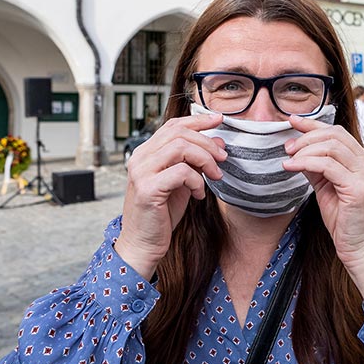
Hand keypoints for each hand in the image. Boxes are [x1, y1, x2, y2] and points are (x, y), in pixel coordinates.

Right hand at [114, 112, 226, 279]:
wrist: (143, 243)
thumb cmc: (162, 213)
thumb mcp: (182, 182)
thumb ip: (195, 161)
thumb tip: (217, 141)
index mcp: (146, 153)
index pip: (172, 126)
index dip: (197, 120)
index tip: (218, 120)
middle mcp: (140, 158)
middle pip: (179, 134)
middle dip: (207, 143)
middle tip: (223, 158)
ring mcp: (141, 172)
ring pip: (180, 148)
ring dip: (205, 160)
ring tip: (214, 176)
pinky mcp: (148, 189)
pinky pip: (181, 173)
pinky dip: (196, 182)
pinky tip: (198, 196)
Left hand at [283, 116, 363, 307]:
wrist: (359, 249)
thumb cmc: (345, 222)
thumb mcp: (327, 188)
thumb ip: (317, 169)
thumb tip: (298, 152)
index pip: (338, 132)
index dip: (313, 124)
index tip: (292, 121)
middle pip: (334, 135)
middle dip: (306, 137)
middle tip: (287, 147)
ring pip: (330, 147)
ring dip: (304, 150)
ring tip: (288, 159)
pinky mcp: (358, 188)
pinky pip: (327, 166)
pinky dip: (306, 163)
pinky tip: (291, 167)